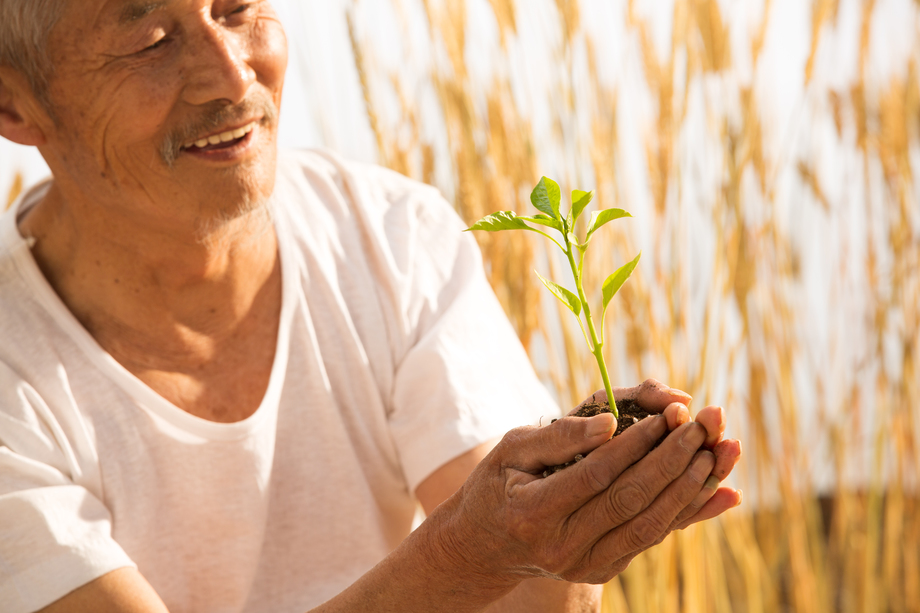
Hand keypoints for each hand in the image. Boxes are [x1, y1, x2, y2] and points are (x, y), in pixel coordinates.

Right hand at [428, 379, 740, 590]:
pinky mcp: (604, 569)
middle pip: (630, 499)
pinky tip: (721, 489)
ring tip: (718, 450)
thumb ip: (560, 435)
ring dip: (690, 486)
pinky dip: (689, 512)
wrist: (487, 544)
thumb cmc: (499, 482)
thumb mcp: (512, 448)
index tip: (666, 413)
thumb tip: (610, 424)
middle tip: (702, 424)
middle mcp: (562, 546)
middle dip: (672, 458)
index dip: (636, 443)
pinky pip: (653, 537)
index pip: (597, 473)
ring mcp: (585, 564)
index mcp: (533, 512)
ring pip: (650, 524)